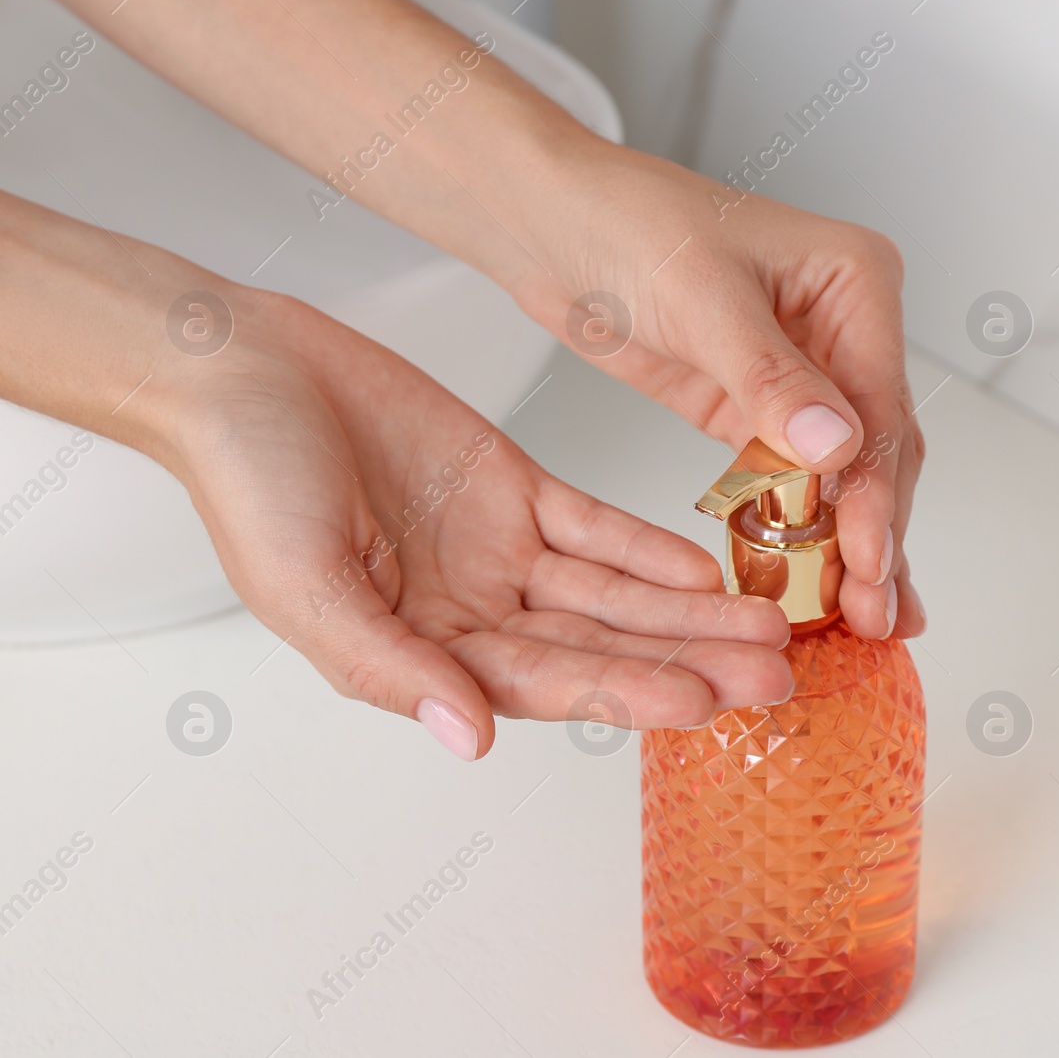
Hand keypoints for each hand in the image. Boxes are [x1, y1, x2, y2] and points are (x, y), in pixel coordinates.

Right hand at [168, 291, 794, 758]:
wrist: (239, 368)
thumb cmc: (246, 477)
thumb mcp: (303, 585)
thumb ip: (389, 666)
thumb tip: (469, 737)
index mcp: (421, 651)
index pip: (544, 684)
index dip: (625, 692)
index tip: (703, 701)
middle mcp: (471, 611)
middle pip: (598, 647)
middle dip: (685, 662)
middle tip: (773, 675)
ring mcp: (497, 551)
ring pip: (612, 593)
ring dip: (687, 612)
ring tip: (767, 628)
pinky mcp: (513, 489)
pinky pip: (594, 527)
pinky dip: (646, 548)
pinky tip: (704, 569)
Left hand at [502, 140, 927, 642]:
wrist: (550, 222)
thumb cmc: (622, 221)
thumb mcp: (701, 296)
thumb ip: (769, 377)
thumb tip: (836, 446)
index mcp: (856, 282)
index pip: (880, 405)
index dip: (876, 492)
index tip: (868, 561)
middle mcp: (844, 327)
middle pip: (879, 448)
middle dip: (878, 534)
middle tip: (876, 615)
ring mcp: (804, 373)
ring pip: (846, 474)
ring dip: (852, 544)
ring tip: (865, 620)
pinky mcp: (757, 408)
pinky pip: (793, 479)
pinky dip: (803, 531)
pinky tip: (813, 580)